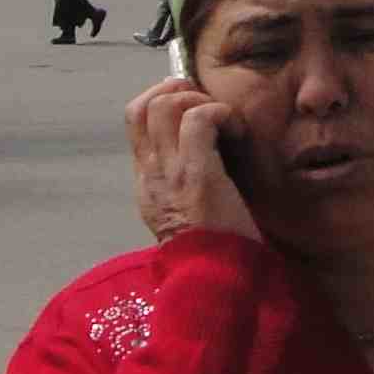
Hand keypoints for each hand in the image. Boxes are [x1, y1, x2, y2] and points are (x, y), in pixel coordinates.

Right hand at [128, 75, 260, 247]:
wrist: (217, 281)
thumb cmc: (214, 246)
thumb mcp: (185, 209)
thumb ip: (181, 179)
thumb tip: (202, 142)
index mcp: (147, 183)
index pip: (134, 121)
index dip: (161, 99)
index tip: (192, 103)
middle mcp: (150, 176)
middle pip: (142, 106)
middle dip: (178, 91)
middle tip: (208, 105)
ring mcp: (169, 174)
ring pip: (165, 105)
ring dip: (200, 102)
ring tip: (225, 122)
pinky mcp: (196, 174)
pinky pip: (199, 119)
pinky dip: (222, 114)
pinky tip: (239, 132)